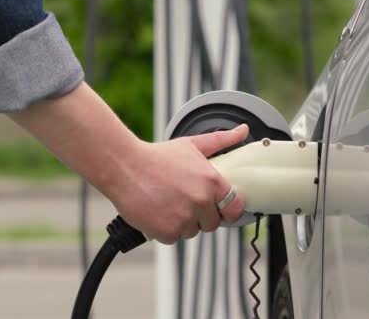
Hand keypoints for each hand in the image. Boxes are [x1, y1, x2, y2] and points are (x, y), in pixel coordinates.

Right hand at [101, 124, 248, 243]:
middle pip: (212, 223)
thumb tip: (243, 130)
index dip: (227, 209)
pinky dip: (165, 229)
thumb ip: (221, 140)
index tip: (219, 208)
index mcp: (211, 182)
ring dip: (182, 223)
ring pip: (192, 231)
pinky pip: (173, 238)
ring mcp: (185, 218)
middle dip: (200, 216)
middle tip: (182, 201)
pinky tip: (157, 212)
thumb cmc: (156, 156)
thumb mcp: (191, 145)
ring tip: (167, 204)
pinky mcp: (168, 232)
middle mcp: (201, 201)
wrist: (124, 167)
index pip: (234, 207)